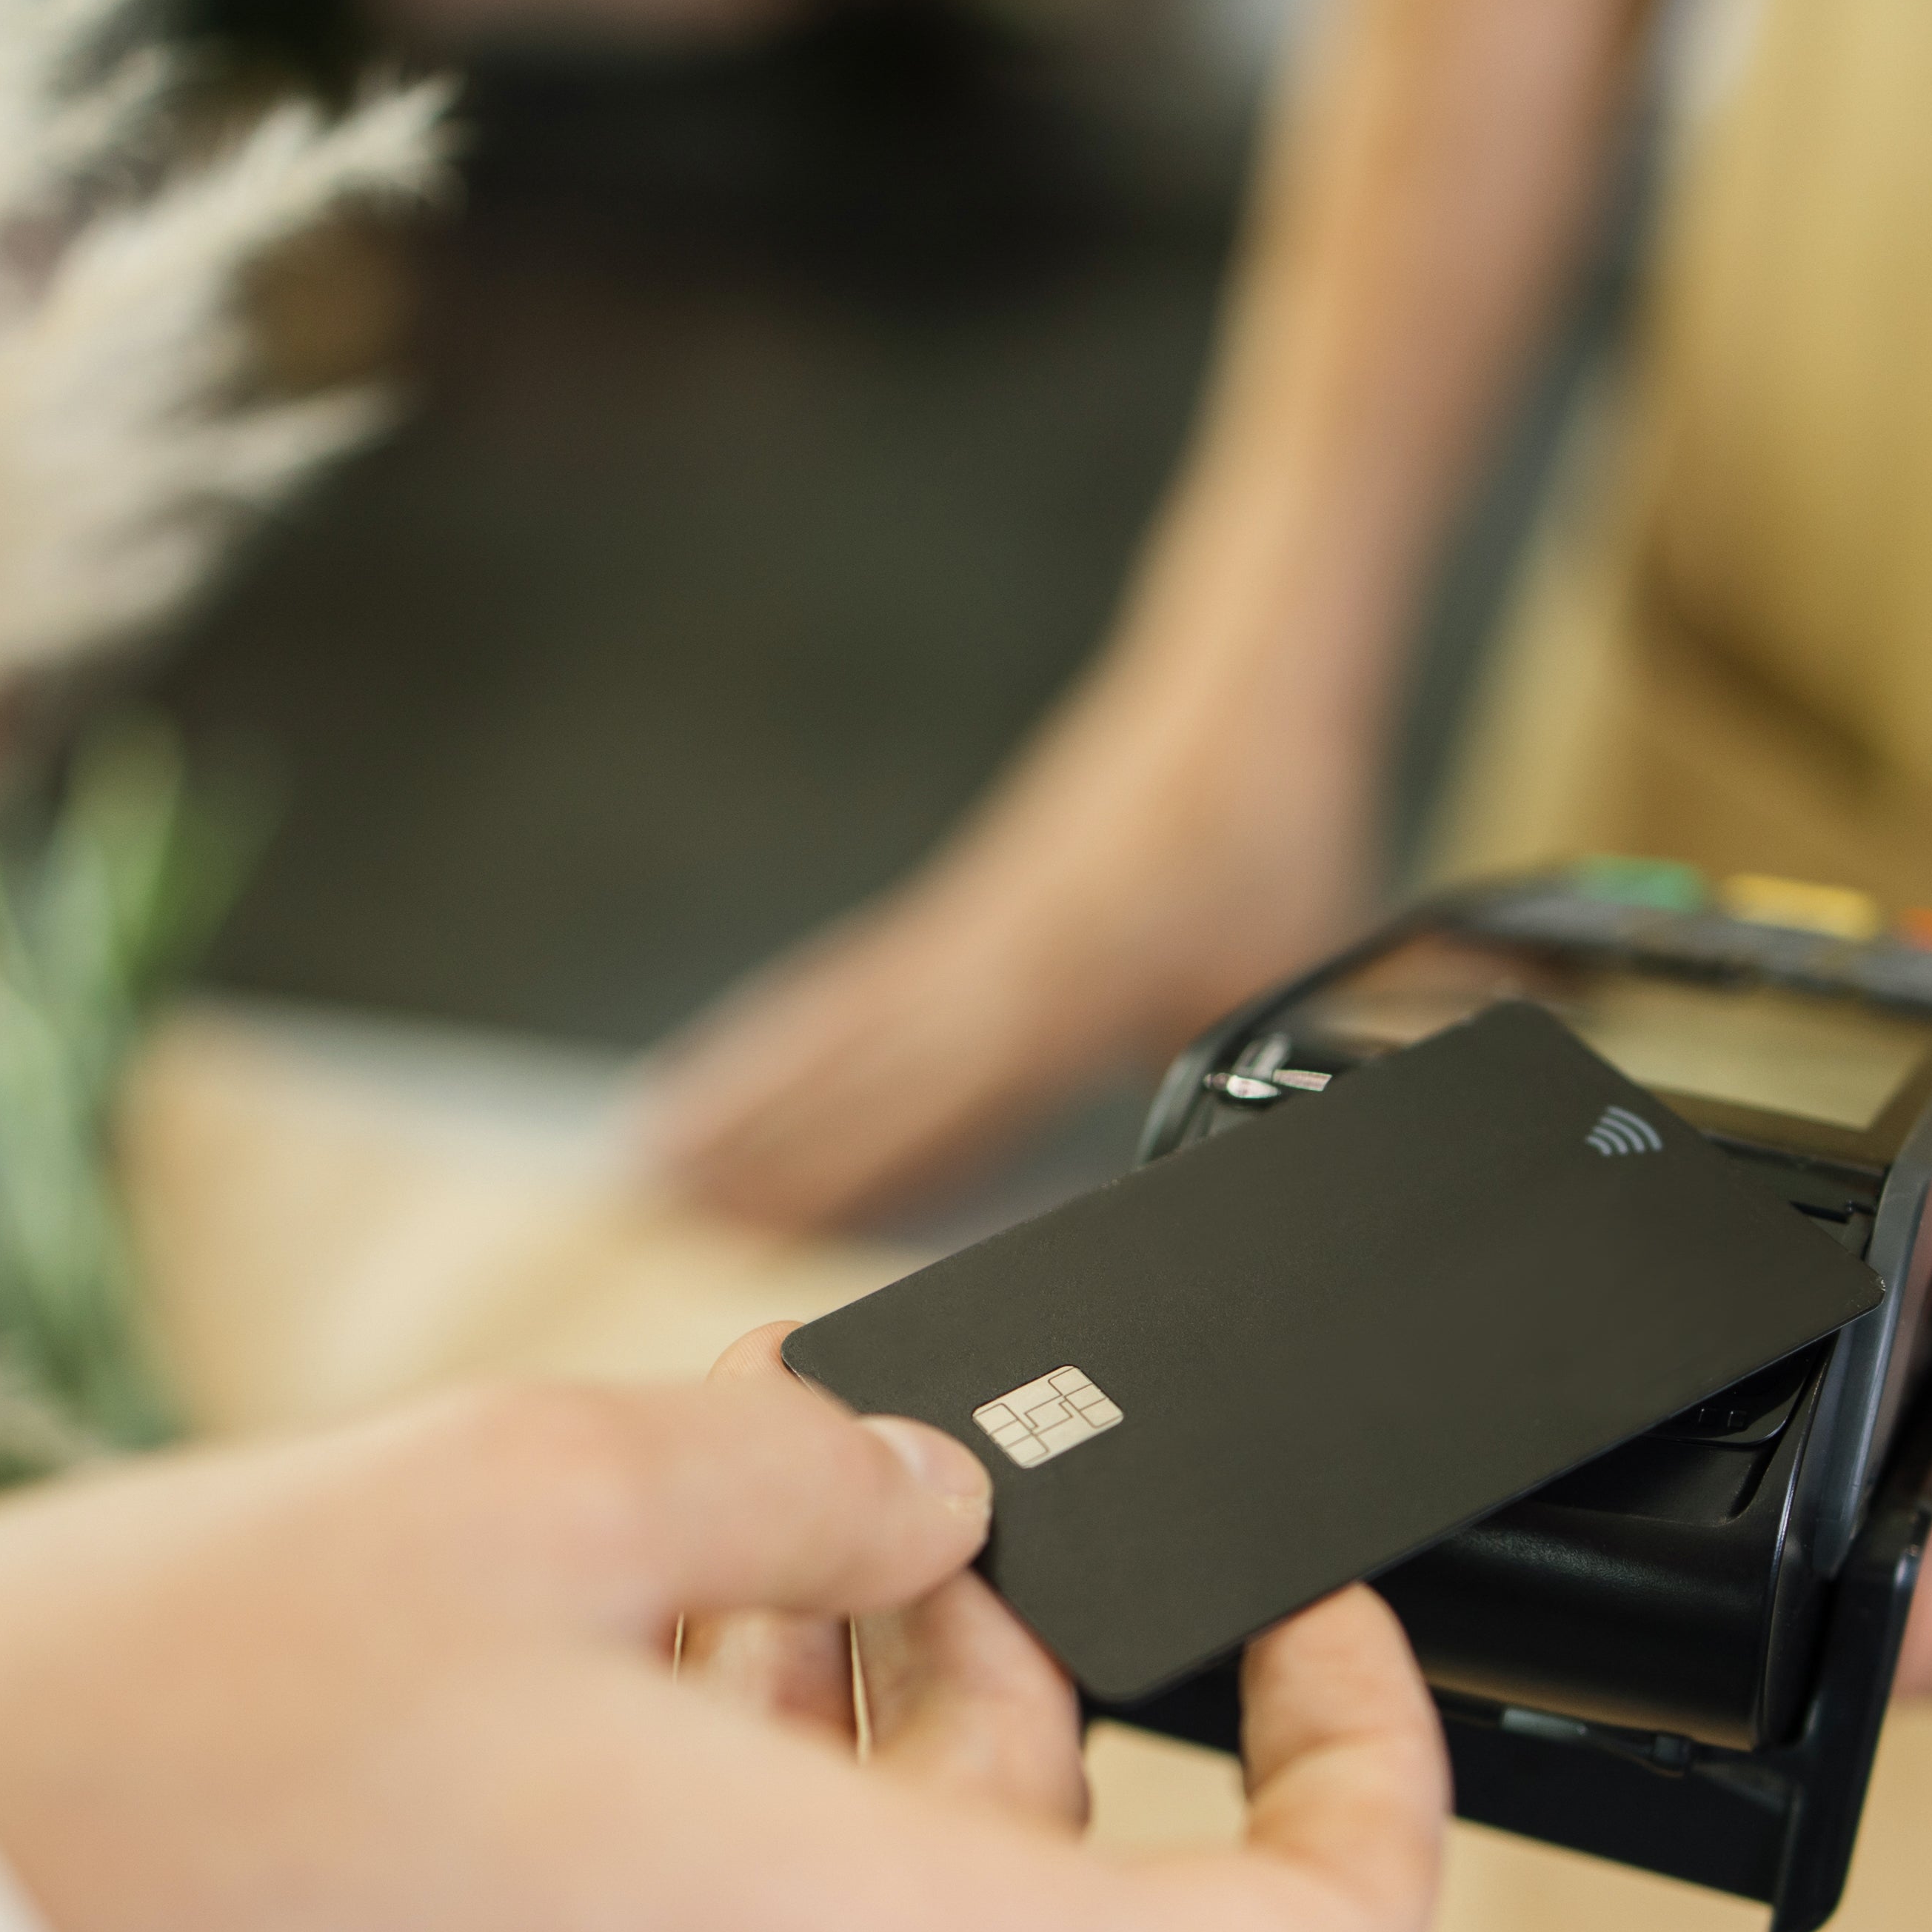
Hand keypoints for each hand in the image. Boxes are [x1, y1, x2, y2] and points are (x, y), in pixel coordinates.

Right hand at [0, 1340, 1444, 1931]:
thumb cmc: (141, 1771)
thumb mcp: (519, 1490)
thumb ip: (803, 1472)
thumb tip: (920, 1489)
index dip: (1368, 1776)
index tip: (1294, 1632)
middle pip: (1039, 1885)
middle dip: (967, 1650)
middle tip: (813, 1483)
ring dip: (814, 1736)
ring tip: (646, 1564)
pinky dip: (702, 1854)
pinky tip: (548, 1709)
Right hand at [641, 661, 1374, 1231]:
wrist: (1236, 693)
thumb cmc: (1272, 828)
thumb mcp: (1279, 975)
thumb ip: (1237, 1078)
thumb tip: (1217, 1171)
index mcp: (1072, 988)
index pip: (945, 1108)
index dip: (858, 1180)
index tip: (775, 1238)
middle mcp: (993, 960)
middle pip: (856, 1075)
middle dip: (764, 1159)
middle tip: (664, 1222)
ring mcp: (963, 930)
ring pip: (830, 1029)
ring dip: (740, 1097)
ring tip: (651, 1160)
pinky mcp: (956, 907)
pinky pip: (849, 983)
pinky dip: (778, 1031)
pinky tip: (723, 1067)